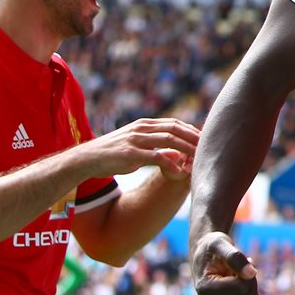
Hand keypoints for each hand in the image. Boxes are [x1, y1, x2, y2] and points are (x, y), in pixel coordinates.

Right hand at [78, 118, 200, 178]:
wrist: (86, 159)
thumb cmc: (111, 154)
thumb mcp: (135, 146)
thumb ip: (155, 147)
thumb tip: (175, 154)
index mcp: (143, 125)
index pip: (173, 123)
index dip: (190, 130)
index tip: (203, 139)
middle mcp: (141, 129)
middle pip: (175, 129)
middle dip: (193, 137)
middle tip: (207, 147)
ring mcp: (136, 140)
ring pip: (169, 140)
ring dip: (187, 148)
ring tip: (199, 158)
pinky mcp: (130, 154)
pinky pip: (155, 157)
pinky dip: (170, 163)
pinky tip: (180, 171)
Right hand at [190, 231, 259, 294]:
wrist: (204, 256)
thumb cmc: (212, 248)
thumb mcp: (221, 243)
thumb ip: (235, 257)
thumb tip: (252, 273)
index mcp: (205, 289)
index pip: (242, 287)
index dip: (248, 271)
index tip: (239, 260)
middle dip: (251, 281)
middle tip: (240, 269)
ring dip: (251, 290)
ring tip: (238, 278)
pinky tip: (240, 288)